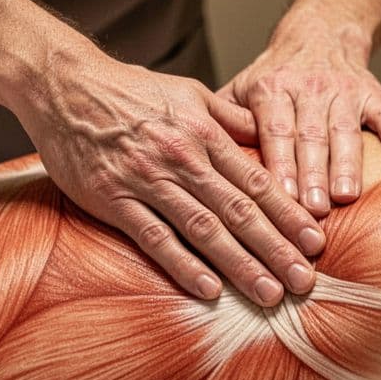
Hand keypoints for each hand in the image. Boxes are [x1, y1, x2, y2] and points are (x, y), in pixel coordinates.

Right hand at [11, 48, 324, 306]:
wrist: (65, 85)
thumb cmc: (129, 90)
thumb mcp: (189, 93)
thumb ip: (230, 117)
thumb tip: (267, 134)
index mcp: (204, 134)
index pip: (257, 181)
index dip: (289, 214)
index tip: (316, 243)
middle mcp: (182, 160)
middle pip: (239, 210)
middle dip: (276, 248)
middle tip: (306, 280)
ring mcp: (147, 181)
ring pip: (204, 229)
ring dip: (240, 264)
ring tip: (270, 293)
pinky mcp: (113, 200)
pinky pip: (153, 238)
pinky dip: (182, 264)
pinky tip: (208, 290)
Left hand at [212, 18, 380, 216]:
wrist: (320, 31)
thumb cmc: (273, 74)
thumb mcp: (240, 88)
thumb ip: (221, 122)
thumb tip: (194, 163)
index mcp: (272, 90)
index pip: (275, 132)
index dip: (280, 164)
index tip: (282, 197)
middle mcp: (309, 89)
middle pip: (312, 135)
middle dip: (313, 172)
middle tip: (314, 208)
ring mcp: (344, 91)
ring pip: (349, 128)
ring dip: (351, 162)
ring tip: (350, 194)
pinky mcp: (374, 92)